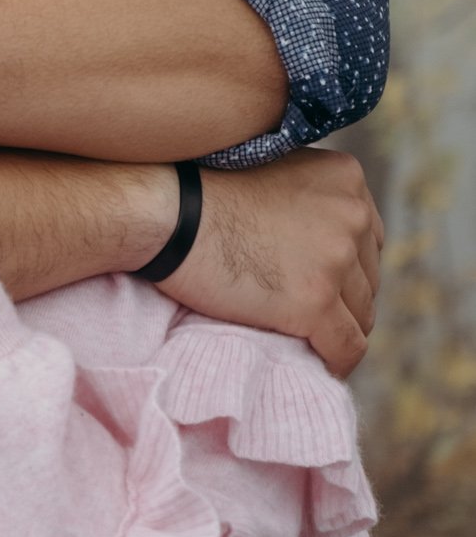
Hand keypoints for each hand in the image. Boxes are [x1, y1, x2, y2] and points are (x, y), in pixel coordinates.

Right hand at [160, 148, 381, 377]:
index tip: (320, 284)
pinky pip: (346, 346)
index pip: (368, 239)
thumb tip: (311, 240)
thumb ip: (306, 197)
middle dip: (342, 300)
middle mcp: (352, 216)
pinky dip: (337, 362)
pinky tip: (321, 366)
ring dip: (338, 331)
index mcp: (346, 180)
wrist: (167, 213)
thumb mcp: (273, 170)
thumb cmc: (200, 191)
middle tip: (308, 317)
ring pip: (362, 315)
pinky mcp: (314, 302)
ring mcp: (336, 261)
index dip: (345, 267)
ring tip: (311, 344)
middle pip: (367, 278)